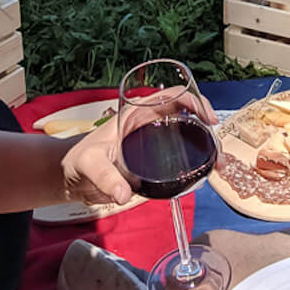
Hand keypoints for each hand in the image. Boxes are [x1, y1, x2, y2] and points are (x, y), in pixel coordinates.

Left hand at [59, 91, 220, 205]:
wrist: (72, 177)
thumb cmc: (78, 161)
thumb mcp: (90, 164)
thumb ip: (105, 177)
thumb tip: (125, 193)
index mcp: (136, 114)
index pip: (172, 96)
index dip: (194, 102)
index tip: (208, 119)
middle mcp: (148, 124)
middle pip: (187, 116)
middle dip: (207, 129)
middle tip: (216, 152)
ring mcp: (153, 142)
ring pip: (187, 135)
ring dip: (205, 146)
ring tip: (216, 164)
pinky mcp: (154, 160)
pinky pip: (180, 155)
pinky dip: (196, 161)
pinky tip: (205, 172)